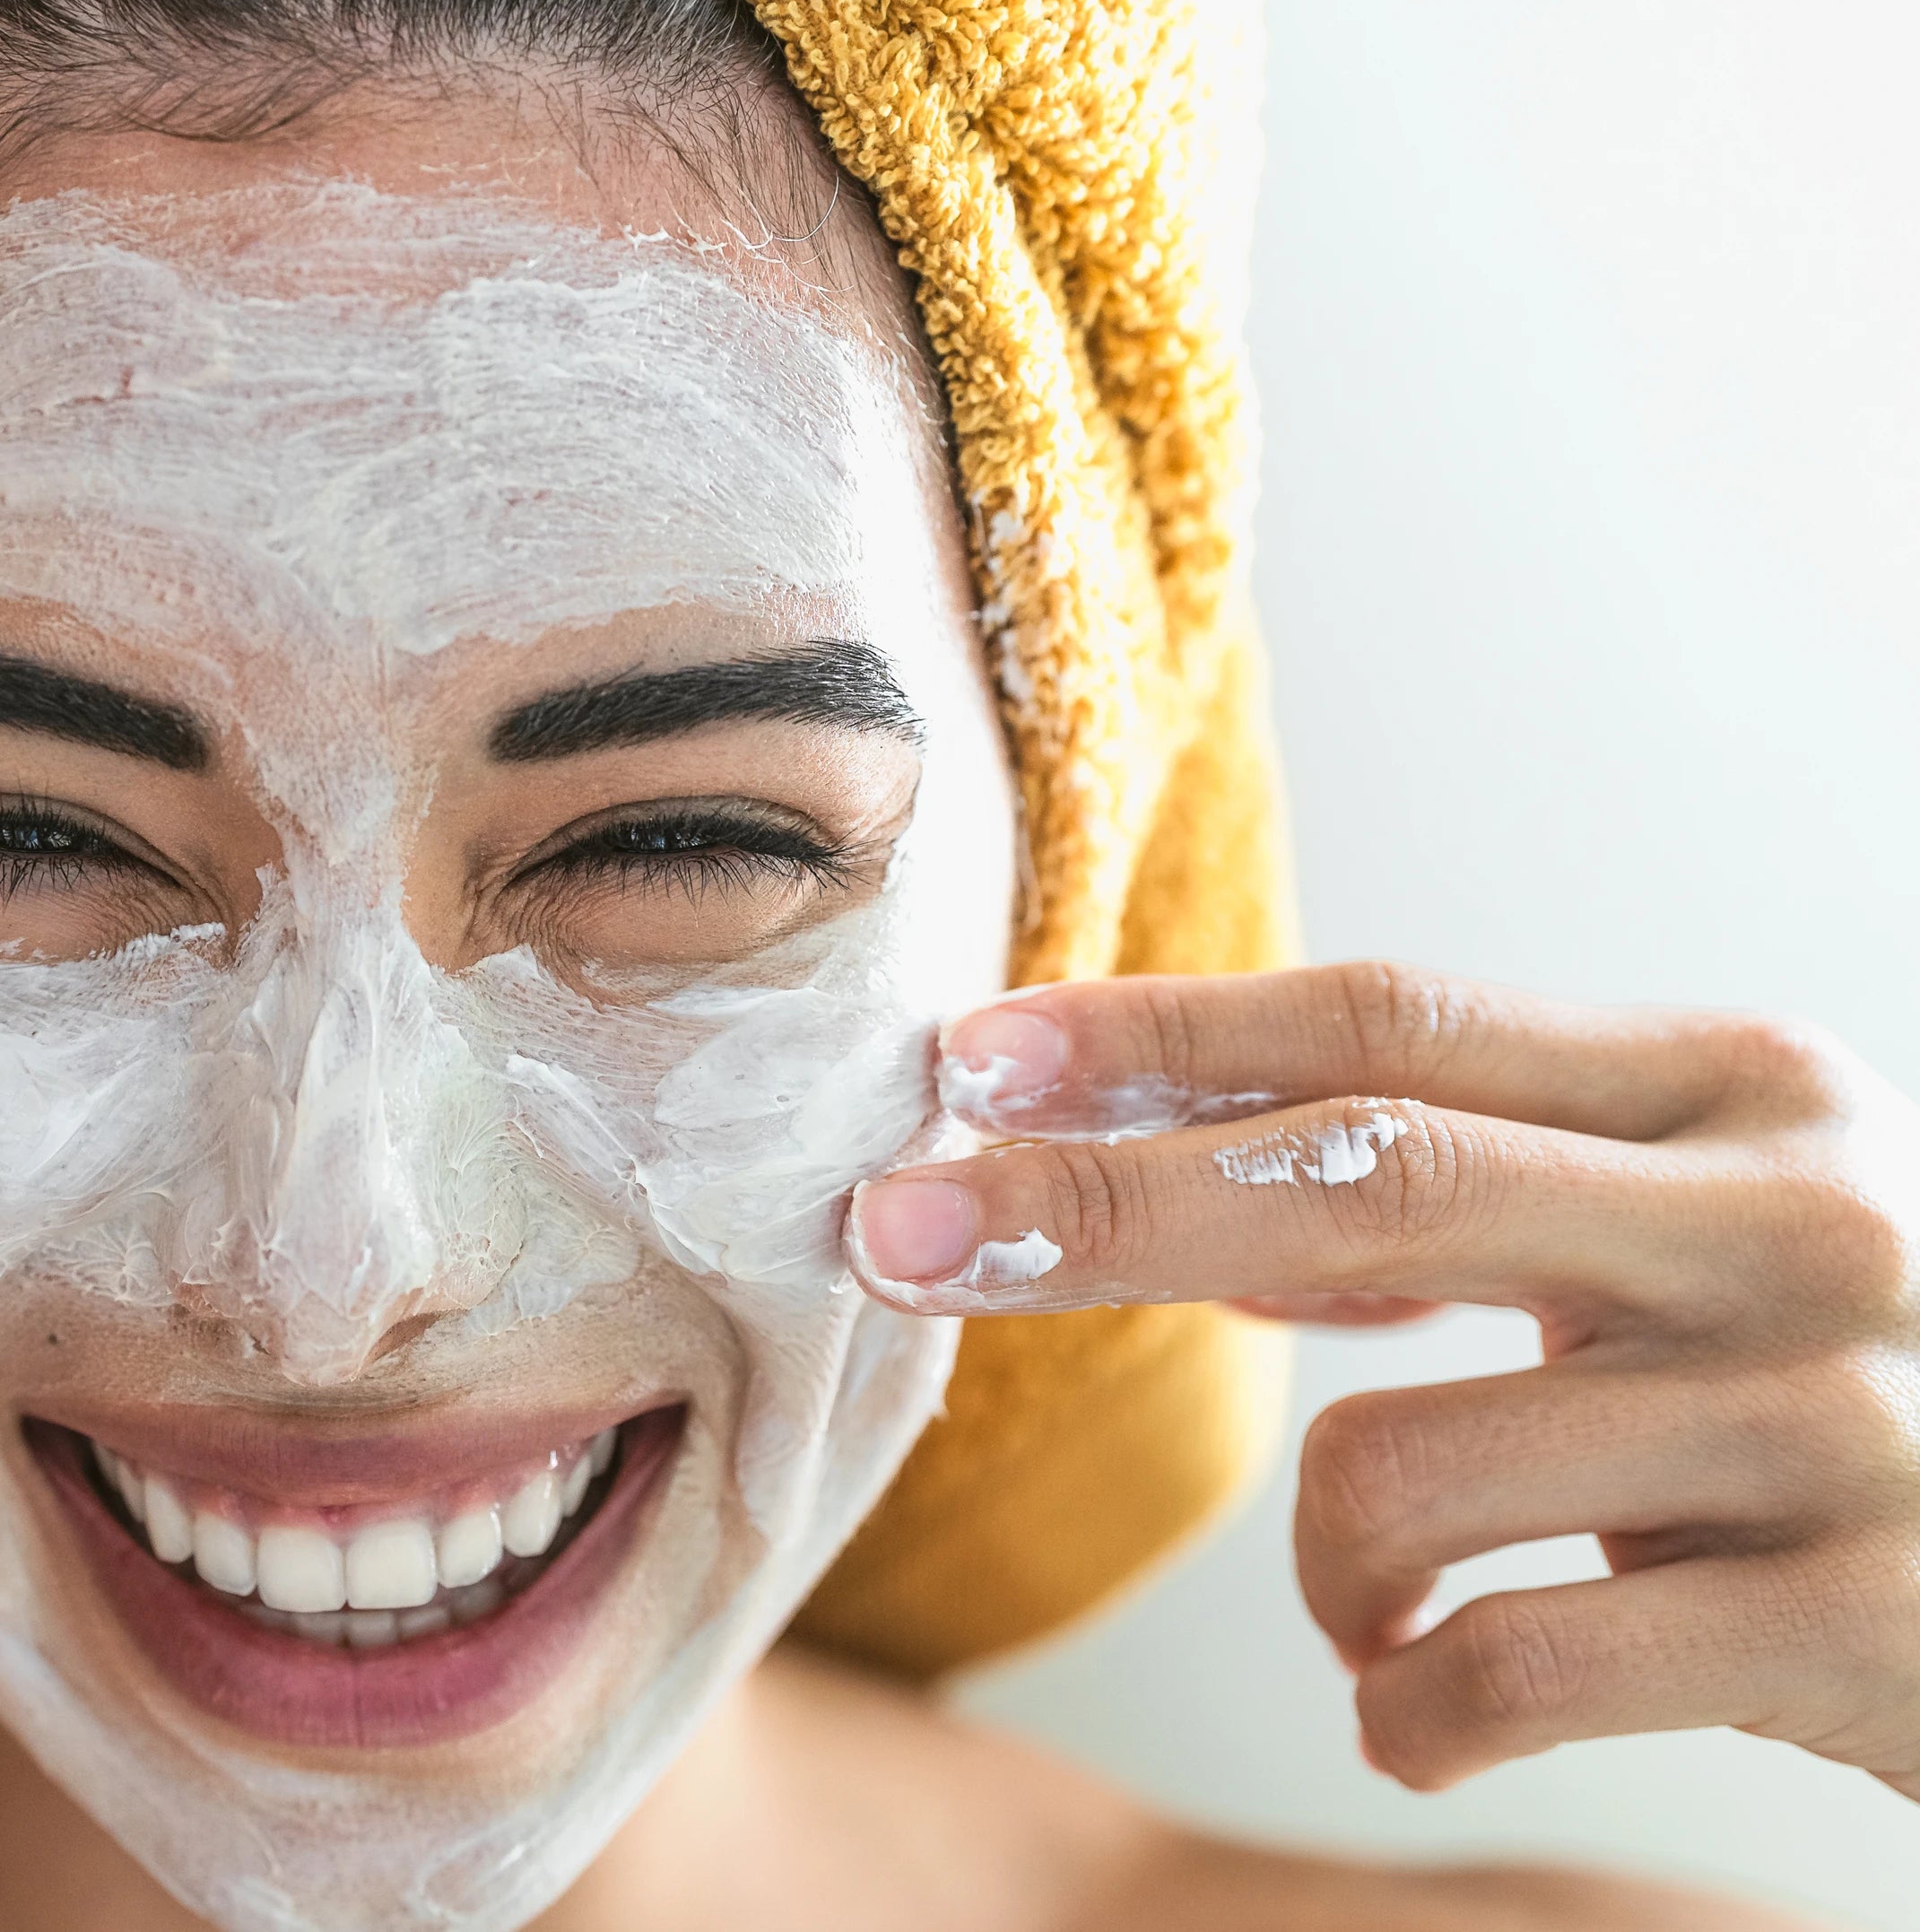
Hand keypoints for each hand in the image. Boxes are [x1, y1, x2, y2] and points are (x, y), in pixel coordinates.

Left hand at [844, 960, 1919, 1799]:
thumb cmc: (1828, 1396)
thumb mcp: (1676, 1238)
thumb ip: (1457, 1186)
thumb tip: (1170, 1181)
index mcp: (1739, 1086)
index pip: (1394, 1020)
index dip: (1159, 1036)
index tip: (962, 1058)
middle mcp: (1797, 1220)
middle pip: (1370, 1176)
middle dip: (1096, 1206)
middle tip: (894, 1233)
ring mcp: (1837, 1426)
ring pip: (1402, 1462)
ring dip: (1319, 1560)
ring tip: (1377, 1601)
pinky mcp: (1853, 1631)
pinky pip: (1499, 1669)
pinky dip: (1402, 1700)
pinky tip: (1431, 1696)